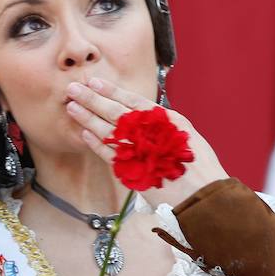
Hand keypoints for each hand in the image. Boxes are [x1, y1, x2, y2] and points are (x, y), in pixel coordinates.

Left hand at [64, 77, 227, 207]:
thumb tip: (143, 119)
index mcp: (165, 119)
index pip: (133, 100)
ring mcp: (140, 149)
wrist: (203, 193)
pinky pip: (108, 153)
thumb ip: (162, 126)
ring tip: (71, 106)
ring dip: (87, 117)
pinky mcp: (132, 170)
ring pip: (108, 129)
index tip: (95, 82)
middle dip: (92, 99)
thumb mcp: (184, 137)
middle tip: (73, 89)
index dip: (112, 91)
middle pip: (115, 111)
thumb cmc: (195, 166)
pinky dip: (95, 143)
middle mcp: (151, 131)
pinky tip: (83, 133)